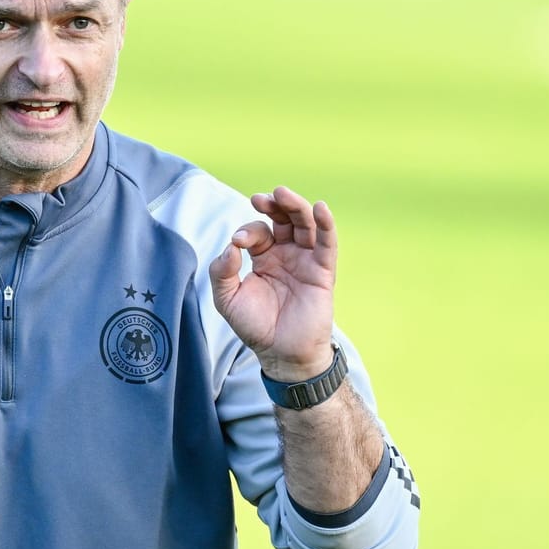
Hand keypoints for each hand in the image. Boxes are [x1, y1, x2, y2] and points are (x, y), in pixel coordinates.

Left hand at [208, 186, 336, 380]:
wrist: (281, 354)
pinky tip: (320, 208)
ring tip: (282, 194)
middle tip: (261, 198)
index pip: (257, 232)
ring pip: (304, 225)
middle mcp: (286, 254)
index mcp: (263, 257)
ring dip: (295, 206)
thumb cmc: (255, 327)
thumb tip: (230, 247)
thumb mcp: (227, 299)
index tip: (238, 243)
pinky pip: (327, 244)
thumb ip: (221, 272)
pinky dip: (326, 224)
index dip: (247, 232)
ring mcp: (305, 261)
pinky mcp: (323, 272)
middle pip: (283, 219)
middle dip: (273, 205)